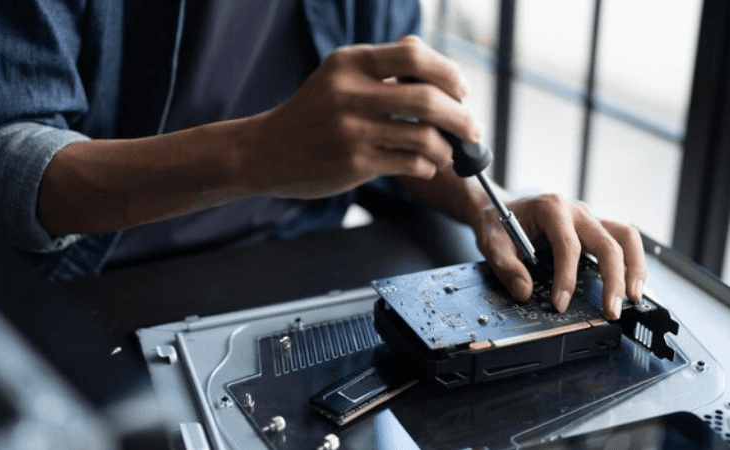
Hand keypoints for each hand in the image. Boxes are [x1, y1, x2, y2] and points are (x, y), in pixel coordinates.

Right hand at [241, 36, 481, 198]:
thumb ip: (381, 67)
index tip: (462, 91)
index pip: (415, 56)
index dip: (448, 73)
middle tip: (473, 130)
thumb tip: (436, 67)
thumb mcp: (338, 76)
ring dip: (446, 148)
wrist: (266, 150)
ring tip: (447, 153)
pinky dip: (428, 166)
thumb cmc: (311, 114)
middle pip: (427, 99)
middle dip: (462, 117)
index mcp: (350, 63)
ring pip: (424, 136)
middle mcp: (350, 93)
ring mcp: (352, 130)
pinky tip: (425, 166)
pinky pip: (409, 163)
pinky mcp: (354, 163)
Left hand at [474, 193, 645, 319]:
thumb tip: (525, 292)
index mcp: (551, 209)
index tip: (560, 304)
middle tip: (611, 311)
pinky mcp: (594, 229)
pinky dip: (631, 263)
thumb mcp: (491, 242)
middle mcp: (576, 211)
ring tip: (634, 299)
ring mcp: (589, 219)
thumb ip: (505, 266)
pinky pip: (623, 242)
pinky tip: (628, 286)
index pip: (567, 245)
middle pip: (608, 242)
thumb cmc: (497, 222)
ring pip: (627, 237)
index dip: (567, 278)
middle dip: (613, 280)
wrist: (498, 207)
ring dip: (634, 268)